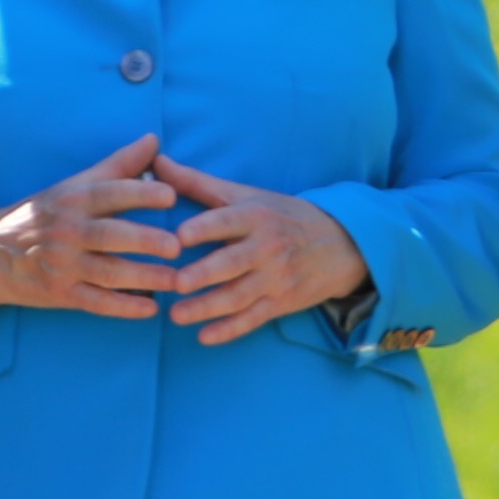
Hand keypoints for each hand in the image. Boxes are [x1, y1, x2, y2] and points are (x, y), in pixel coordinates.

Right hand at [0, 136, 190, 331]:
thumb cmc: (43, 215)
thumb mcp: (73, 186)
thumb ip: (118, 165)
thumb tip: (154, 140)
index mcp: (73, 199)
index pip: (109, 193)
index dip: (140, 193)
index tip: (170, 195)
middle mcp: (67, 231)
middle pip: (110, 235)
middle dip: (144, 240)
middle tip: (177, 245)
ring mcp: (63, 265)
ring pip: (107, 272)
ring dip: (142, 278)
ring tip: (174, 280)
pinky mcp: (61, 294)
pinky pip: (96, 302)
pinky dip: (123, 307)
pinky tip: (150, 309)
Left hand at [154, 156, 376, 345]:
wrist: (341, 244)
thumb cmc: (282, 215)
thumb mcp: (246, 195)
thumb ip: (197, 182)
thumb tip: (157, 161)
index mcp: (256, 215)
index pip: (227, 221)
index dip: (204, 228)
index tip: (179, 237)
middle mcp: (268, 246)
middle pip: (232, 262)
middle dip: (204, 274)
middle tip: (175, 284)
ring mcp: (276, 277)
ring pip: (239, 295)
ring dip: (207, 308)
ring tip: (176, 316)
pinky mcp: (282, 302)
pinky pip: (253, 319)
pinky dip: (229, 330)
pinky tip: (204, 338)